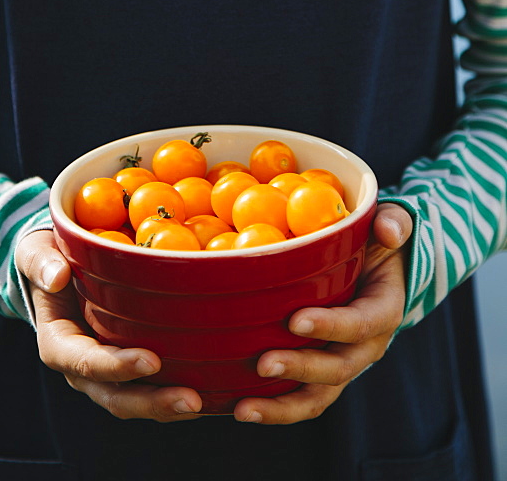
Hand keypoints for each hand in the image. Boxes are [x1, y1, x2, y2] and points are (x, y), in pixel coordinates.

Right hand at [15, 230, 202, 421]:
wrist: (56, 270)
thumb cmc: (48, 258)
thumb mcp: (35, 253)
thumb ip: (41, 262)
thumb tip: (57, 275)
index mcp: (59, 344)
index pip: (87, 363)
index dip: (117, 366)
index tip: (151, 360)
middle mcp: (83, 368)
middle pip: (117, 396)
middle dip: (154, 402)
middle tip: (191, 399)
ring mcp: (109, 372)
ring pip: (139, 399)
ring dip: (170, 406)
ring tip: (207, 402)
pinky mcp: (131, 366)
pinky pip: (155, 386)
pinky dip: (181, 388)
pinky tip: (215, 387)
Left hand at [232, 202, 413, 424]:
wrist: (381, 271)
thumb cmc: (378, 242)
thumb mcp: (392, 225)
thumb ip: (395, 223)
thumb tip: (389, 231)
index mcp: (383, 311)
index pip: (359, 324)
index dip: (330, 325)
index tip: (295, 320)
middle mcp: (366, 347)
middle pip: (337, 369)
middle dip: (300, 369)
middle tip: (263, 364)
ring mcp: (343, 363)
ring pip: (317, 397)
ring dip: (281, 407)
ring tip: (243, 408)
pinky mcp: (320, 373)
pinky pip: (300, 398)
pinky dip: (273, 408)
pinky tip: (237, 406)